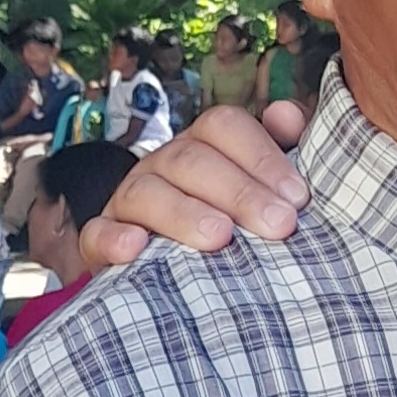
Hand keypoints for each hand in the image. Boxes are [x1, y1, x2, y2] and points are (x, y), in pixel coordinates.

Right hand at [86, 104, 309, 269]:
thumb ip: (279, 151)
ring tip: (219, 238)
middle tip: (279, 225)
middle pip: (192, 161)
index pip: (224, 126)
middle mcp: (163, 165)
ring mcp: (128, 200)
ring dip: (183, 213)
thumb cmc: (228, 225)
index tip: (299, 197)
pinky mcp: (101, 239)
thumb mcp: (258, 189)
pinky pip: (98, 232)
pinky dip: (114, 238)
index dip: (263, 156)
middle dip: (239, 192)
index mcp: (202, 146)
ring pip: (147, 193)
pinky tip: (136, 248)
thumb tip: (286, 115)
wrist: (172, 281)